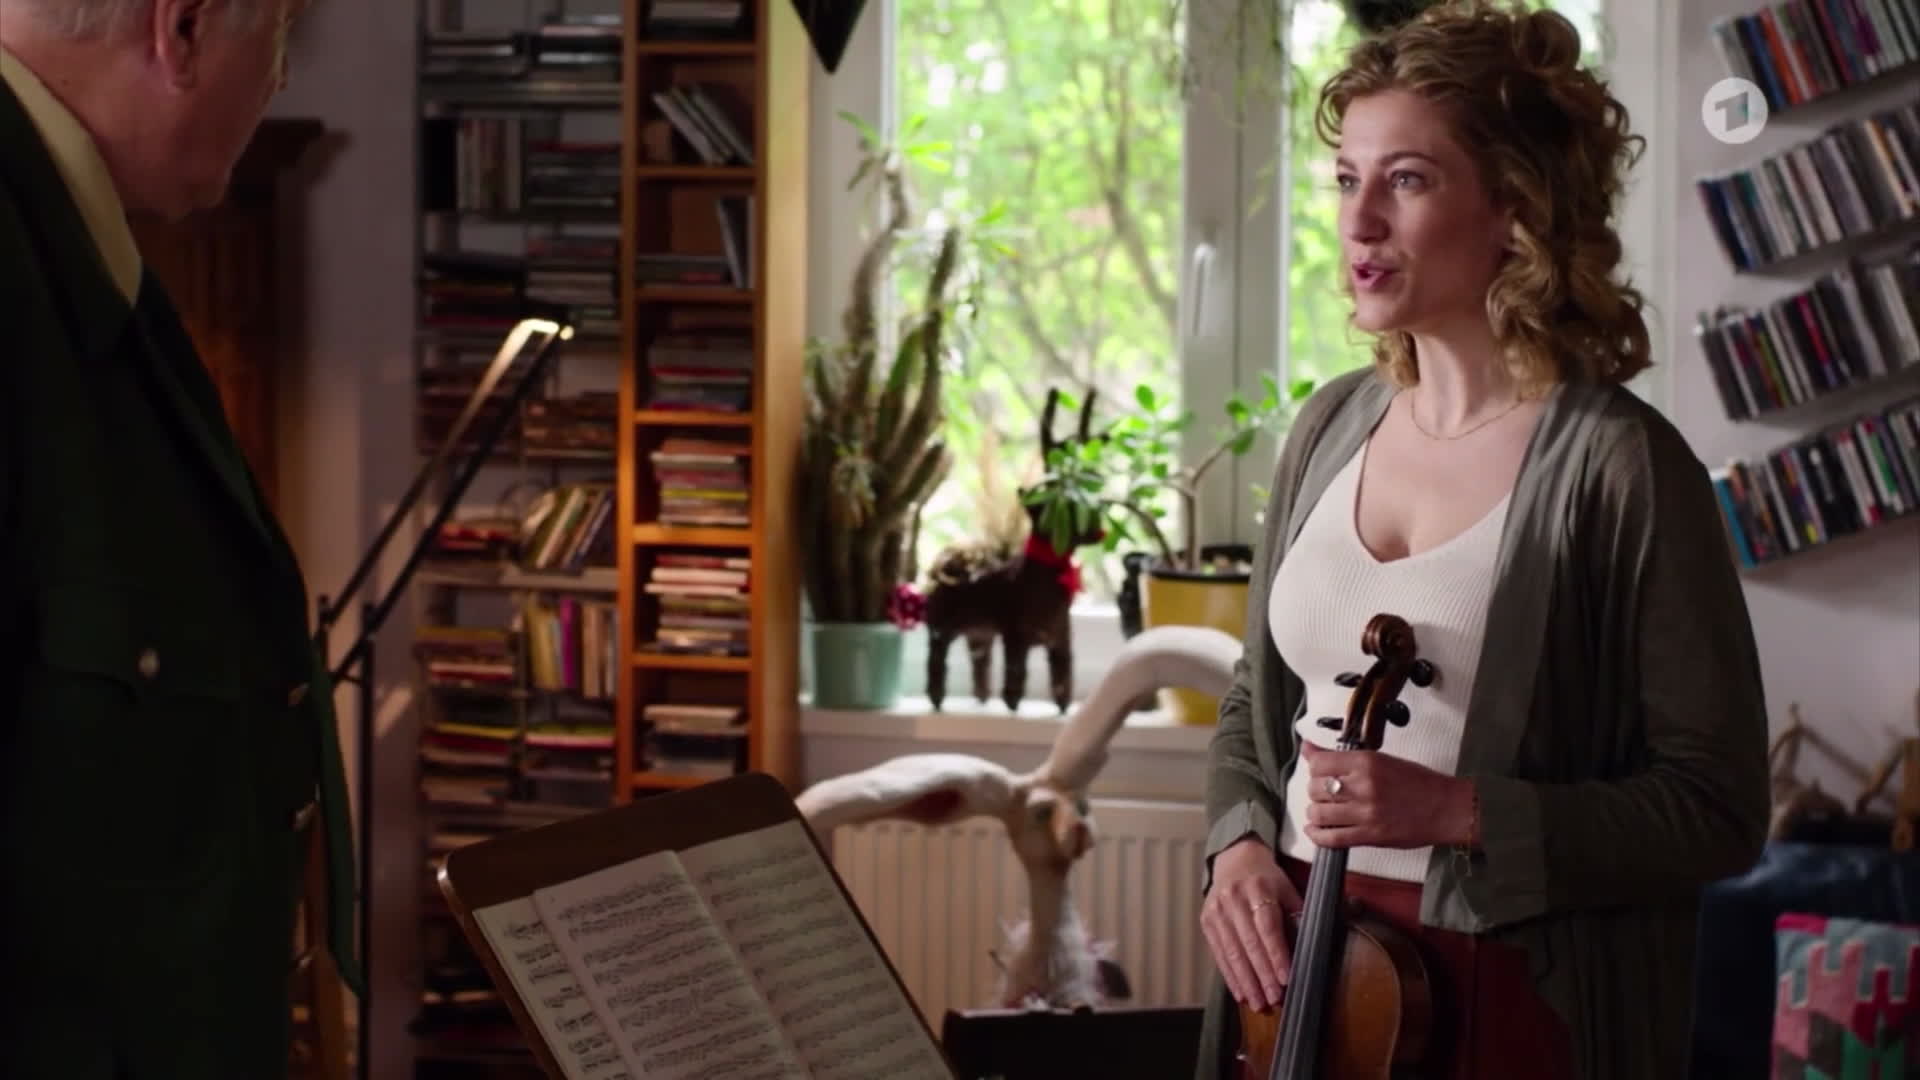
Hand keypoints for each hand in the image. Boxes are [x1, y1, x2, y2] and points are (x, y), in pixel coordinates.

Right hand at [1199, 835, 1301, 1011]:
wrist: (1234, 858)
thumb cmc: (1267, 879)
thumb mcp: (1286, 889)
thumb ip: (1297, 915)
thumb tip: (1310, 948)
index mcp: (1258, 889)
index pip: (1268, 926)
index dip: (1276, 954)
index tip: (1286, 978)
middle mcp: (1234, 899)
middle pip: (1249, 943)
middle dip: (1262, 974)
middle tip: (1274, 998)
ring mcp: (1217, 910)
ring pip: (1232, 951)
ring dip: (1246, 981)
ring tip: (1258, 1002)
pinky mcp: (1206, 921)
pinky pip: (1218, 953)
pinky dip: (1230, 975)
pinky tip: (1240, 992)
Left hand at [1300, 741, 1475, 849]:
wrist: (1447, 808)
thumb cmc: (1418, 782)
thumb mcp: (1381, 759)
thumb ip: (1342, 757)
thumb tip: (1308, 748)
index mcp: (1366, 762)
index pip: (1319, 763)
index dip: (1314, 768)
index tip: (1320, 772)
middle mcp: (1363, 786)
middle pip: (1315, 788)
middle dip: (1315, 791)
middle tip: (1325, 793)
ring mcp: (1365, 813)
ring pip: (1318, 813)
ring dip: (1316, 813)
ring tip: (1324, 812)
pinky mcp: (1369, 836)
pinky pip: (1331, 838)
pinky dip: (1318, 835)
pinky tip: (1317, 830)